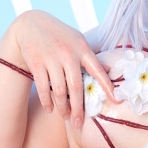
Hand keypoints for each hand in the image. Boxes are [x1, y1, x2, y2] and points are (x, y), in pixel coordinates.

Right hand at [13, 10, 116, 127]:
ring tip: (66, 117)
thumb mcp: (77, 40)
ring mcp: (51, 58)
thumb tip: (108, 73)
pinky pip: (43, 87)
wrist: (31, 24)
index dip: (107, 86)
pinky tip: (50, 109)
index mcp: (82, 48)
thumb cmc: (60, 36)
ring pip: (60, 90)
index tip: (116, 101)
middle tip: (79, 123)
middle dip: (78, 108)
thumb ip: (90, 57)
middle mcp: (68, 53)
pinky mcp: (36, 63)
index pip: (97, 70)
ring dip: (63, 107)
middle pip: (76, 87)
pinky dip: (47, 101)